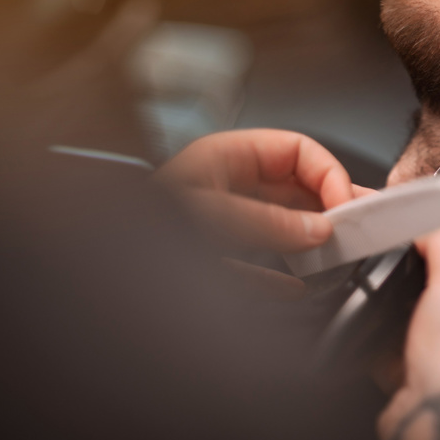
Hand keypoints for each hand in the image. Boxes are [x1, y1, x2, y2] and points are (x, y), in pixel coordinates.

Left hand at [154, 129, 369, 294]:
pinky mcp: (216, 258)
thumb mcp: (208, 215)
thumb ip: (266, 223)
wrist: (83, 271)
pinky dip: (281, 276)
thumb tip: (317, 230)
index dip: (328, 173)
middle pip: (295, 189)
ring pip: (282, 226)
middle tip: (356, 227)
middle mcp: (228, 185)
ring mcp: (223, 222)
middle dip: (326, 207)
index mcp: (227, 156)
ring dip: (309, 242)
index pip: (297, 151)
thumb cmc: (134, 222)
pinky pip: (260, 265)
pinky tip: (295, 288)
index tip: (344, 206)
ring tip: (333, 255)